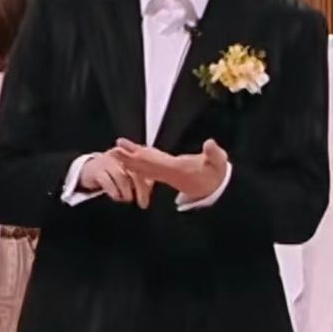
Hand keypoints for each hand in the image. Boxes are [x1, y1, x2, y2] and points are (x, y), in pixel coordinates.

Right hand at [79, 150, 153, 208]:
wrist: (88, 169)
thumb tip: (149, 187)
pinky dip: (113, 190)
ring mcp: (107, 162)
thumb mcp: (126, 172)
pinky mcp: (96, 170)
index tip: (150, 194)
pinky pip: (106, 180)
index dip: (148, 183)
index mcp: (129, 156)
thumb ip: (138, 177)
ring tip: (127, 199)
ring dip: (126, 191)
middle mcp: (119, 157)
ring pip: (121, 176)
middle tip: (142, 203)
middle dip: (140, 189)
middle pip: (134, 173)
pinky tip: (116, 196)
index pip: (143, 169)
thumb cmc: (111, 173)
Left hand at [113, 138, 228, 201]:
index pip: (155, 162)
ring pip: (144, 168)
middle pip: (145, 166)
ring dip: (130, 160)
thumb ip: (214, 153)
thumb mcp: (219, 162)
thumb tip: (209, 143)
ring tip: (116, 151)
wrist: (216, 188)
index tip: (129, 150)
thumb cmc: (216, 174)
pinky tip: (130, 156)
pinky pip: (148, 168)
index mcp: (178, 170)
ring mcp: (166, 174)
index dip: (141, 156)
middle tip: (113, 150)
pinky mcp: (167, 172)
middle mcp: (168, 174)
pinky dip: (137, 162)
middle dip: (129, 159)